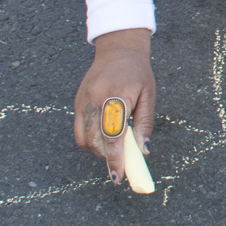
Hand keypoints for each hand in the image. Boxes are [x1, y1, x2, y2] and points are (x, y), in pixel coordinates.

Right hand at [73, 27, 155, 183]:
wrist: (118, 49)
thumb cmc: (137, 72)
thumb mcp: (148, 96)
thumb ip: (144, 124)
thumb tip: (143, 150)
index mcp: (115, 96)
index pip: (113, 135)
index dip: (115, 158)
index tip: (117, 177)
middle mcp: (94, 99)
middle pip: (94, 141)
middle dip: (107, 156)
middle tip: (120, 163)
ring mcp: (82, 101)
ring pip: (83, 138)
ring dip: (97, 149)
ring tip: (113, 145)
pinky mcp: (76, 102)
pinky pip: (78, 129)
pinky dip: (90, 138)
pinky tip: (104, 135)